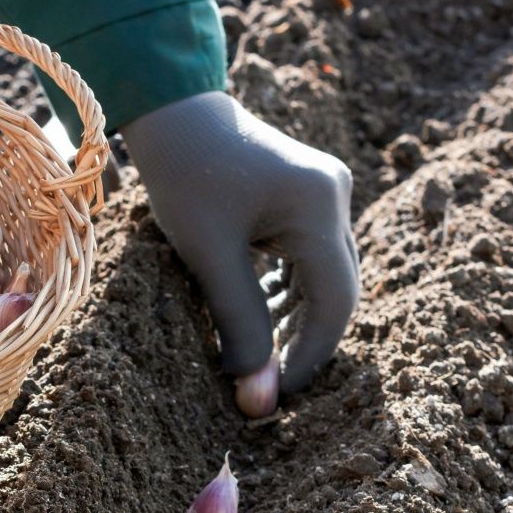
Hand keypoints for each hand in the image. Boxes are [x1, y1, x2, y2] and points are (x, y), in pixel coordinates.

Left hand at [121, 91, 358, 407]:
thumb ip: (239, 326)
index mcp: (319, 207)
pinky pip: (311, 259)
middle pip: (338, 291)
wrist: (174, 113)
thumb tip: (259, 398)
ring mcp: (327, 193)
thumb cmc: (184, 178)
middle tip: (267, 383)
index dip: (309, 357)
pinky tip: (260, 316)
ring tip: (260, 356)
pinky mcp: (310, 197)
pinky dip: (289, 293)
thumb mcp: (208, 258)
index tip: (274, 393)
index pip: (334, 303)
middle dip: (305, 343)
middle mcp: (335, 196)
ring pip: (326, 278)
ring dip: (296, 321)